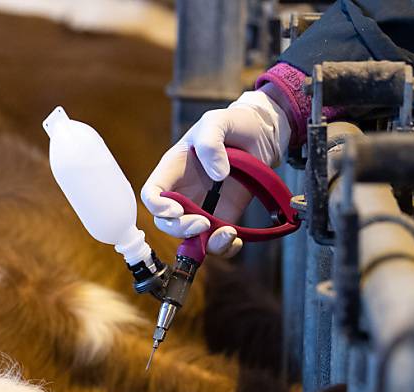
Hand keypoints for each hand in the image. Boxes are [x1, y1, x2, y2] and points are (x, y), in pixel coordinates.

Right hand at [140, 90, 290, 256]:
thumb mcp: (218, 121)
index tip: (176, 209)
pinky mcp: (224, 217)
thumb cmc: (233, 124)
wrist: (261, 134)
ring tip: (228, 233)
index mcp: (173, 170)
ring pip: (190, 238)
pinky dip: (224, 248)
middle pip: (167, 222)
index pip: (152, 194)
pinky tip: (237, 239)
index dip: (157, 206)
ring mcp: (203, 207)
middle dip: (181, 228)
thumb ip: (211, 143)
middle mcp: (183, 193)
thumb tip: (217, 175)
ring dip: (204, 244)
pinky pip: (216, 242)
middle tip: (204, 224)